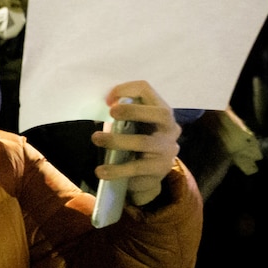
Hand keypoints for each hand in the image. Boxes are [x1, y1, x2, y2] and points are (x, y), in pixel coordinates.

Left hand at [91, 81, 181, 205]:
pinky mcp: (160, 169)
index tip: (107, 101)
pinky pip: (137, 167)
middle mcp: (170, 128)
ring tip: (96, 138)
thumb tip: (106, 104)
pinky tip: (101, 171)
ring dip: (116, 139)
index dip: (126, 90)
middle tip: (111, 113)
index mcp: (160, 110)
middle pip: (160, 113)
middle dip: (133, 110)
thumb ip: (122, 115)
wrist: (145, 177)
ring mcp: (168, 149)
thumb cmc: (134, 143)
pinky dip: (116, 169)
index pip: (147, 90)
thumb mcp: (129, 125)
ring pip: (144, 142)